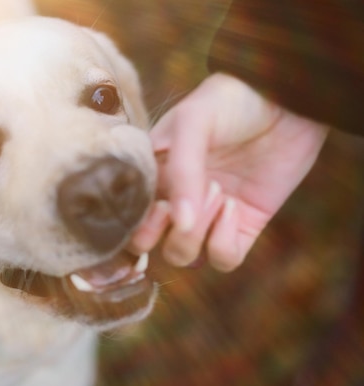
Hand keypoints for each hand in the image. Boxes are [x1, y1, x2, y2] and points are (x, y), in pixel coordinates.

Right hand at [130, 73, 328, 270]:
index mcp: (151, 175)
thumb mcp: (193, 122)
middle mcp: (172, 200)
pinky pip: (222, 259)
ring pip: (182, 256)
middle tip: (186, 203)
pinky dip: (224, 242)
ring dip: (197, 233)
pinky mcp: (241, 227)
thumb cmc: (229, 102)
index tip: (161, 202)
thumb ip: (181, 170)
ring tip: (219, 192)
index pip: (127, 217)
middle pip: (148, 247)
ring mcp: (206, 216)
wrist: (284, 99)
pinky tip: (235, 206)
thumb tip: (179, 223)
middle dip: (164, 234)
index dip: (138, 222)